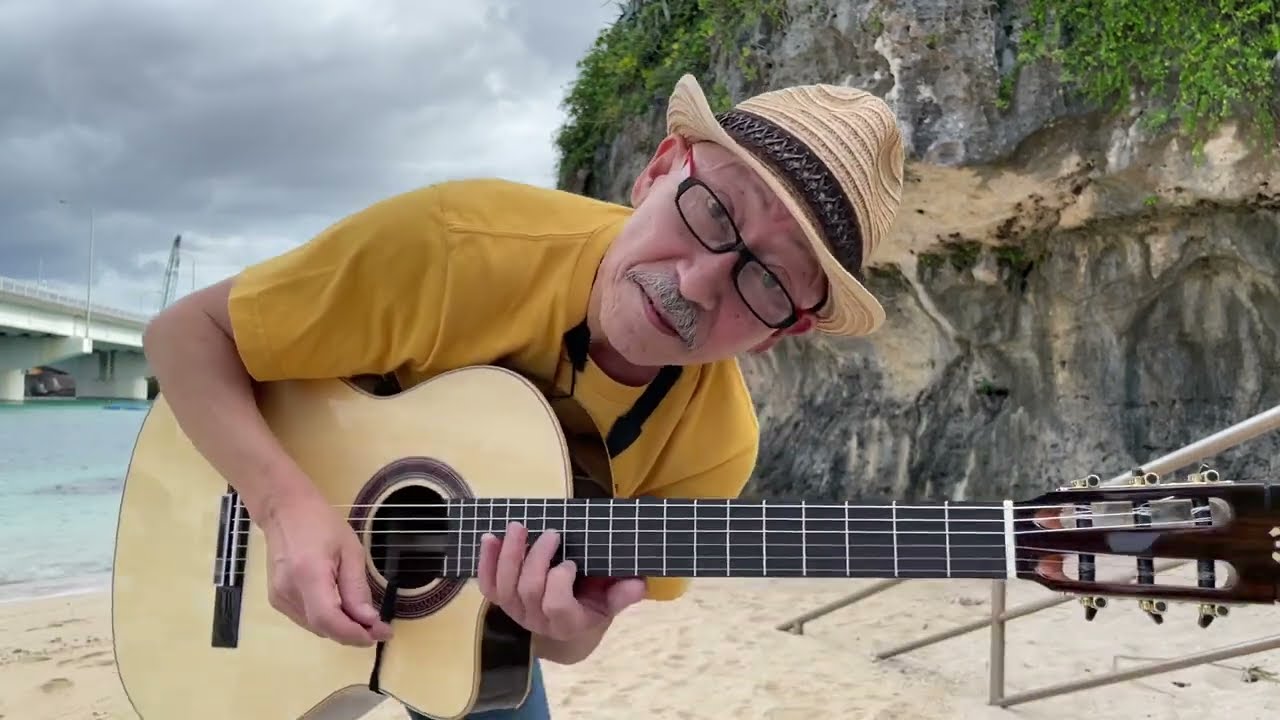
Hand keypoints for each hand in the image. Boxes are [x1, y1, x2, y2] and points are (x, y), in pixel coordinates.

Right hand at [260, 489, 393, 646]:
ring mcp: (278, 598)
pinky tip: (343, 612)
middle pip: (323, 627)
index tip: (380, 633)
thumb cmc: (321, 524)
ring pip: (315, 627)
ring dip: (341, 629)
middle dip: (353, 633)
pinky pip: (306, 620)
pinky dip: (327, 621)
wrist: (284, 512)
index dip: (354, 633)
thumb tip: (369, 620)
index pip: (329, 619)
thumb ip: (357, 587)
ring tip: (365, 621)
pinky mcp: (276, 600)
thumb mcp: (350, 550)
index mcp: (308, 574)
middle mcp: (288, 592)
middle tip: (379, 628)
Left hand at [476, 522, 645, 641]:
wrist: (567, 618)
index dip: (559, 580)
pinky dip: (485, 561)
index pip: (555, 604)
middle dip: (537, 557)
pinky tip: (490, 537)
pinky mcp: (501, 601)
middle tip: (552, 533)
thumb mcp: (611, 601)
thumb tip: (638, 584)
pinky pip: (487, 585)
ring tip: (518, 526)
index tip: (571, 560)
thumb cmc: (591, 602)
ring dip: (509, 553)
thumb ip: (623, 594)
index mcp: (566, 623)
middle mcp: (537, 621)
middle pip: (528, 589)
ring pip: (504, 584)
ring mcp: (515, 611)